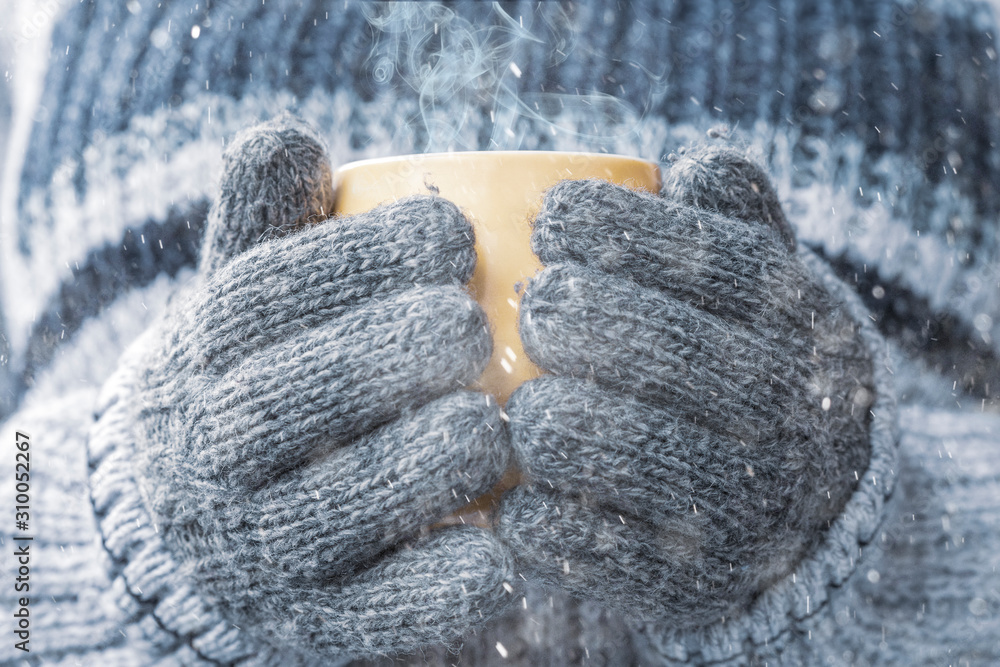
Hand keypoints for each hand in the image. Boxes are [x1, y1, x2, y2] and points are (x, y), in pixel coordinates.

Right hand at [88, 115, 512, 663]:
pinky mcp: (310, 629)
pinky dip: (432, 595)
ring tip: (487, 431)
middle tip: (470, 327)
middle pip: (279, 405)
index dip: (356, 257)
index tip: (452, 229)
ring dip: (410, 471)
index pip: (260, 299)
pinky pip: (369, 620)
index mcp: (200, 360)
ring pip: (324, 516)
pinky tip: (499, 562)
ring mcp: (257, 554)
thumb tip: (298, 139)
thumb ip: (264, 221)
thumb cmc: (255, 382)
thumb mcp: (243, 302)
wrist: (192, 527)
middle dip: (377, 356)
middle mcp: (211, 460)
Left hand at [498, 146, 874, 627]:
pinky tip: (511, 493)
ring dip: (564, 424)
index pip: (726, 265)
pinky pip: (609, 554)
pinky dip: (549, 522)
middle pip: (688, 359)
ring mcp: (750, 510)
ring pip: (643, 456)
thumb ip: (737, 226)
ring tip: (526, 405)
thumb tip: (685, 163)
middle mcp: (794, 419)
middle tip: (535, 306)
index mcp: (807, 331)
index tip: (552, 215)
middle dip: (596, 322)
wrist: (806, 516)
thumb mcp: (768, 295)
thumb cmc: (751, 371)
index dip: (630, 231)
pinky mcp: (695, 586)